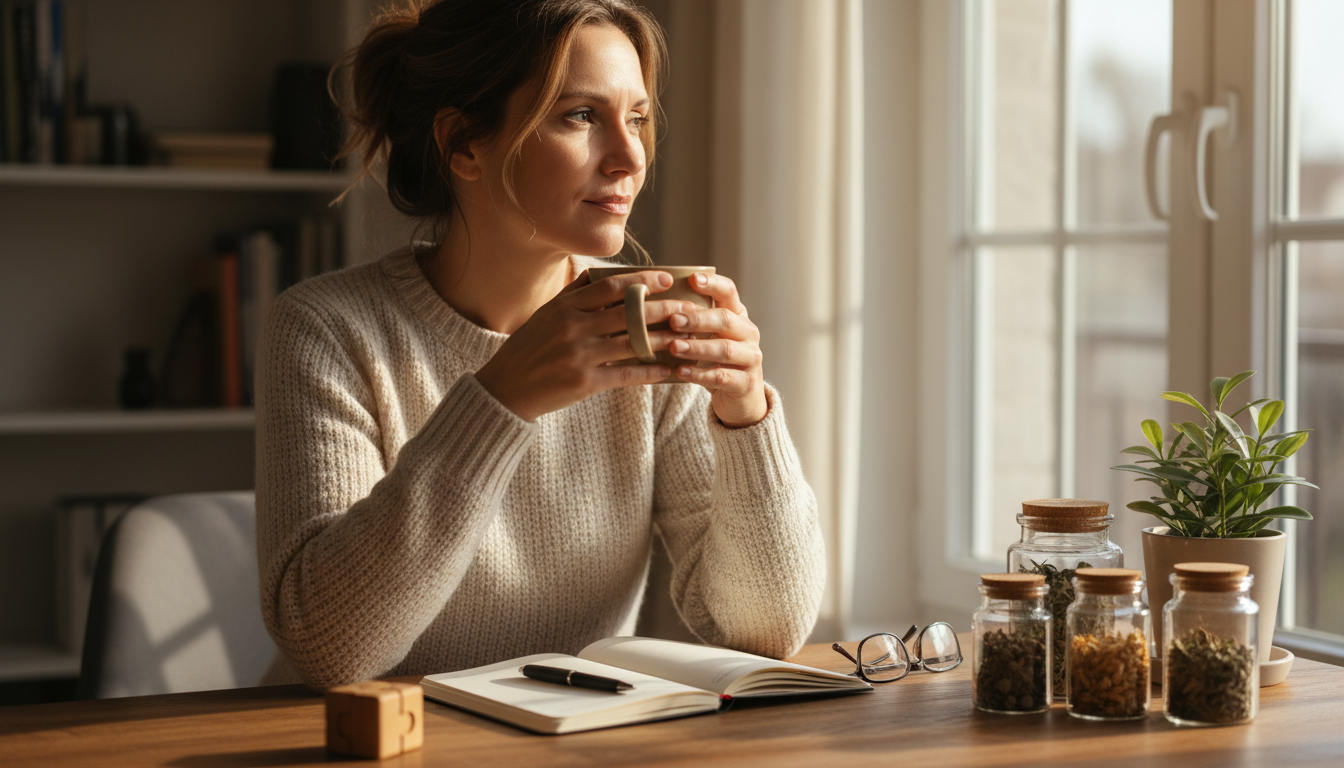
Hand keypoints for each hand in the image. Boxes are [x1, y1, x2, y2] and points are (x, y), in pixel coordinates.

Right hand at [474, 270, 689, 421]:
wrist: (505, 389)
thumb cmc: (528, 349)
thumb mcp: (545, 315)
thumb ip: (572, 295)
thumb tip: (597, 273)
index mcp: (564, 306)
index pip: (610, 286)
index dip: (642, 281)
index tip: (666, 278)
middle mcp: (572, 327)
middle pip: (628, 313)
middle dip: (662, 308)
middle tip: (687, 306)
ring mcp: (578, 355)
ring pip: (631, 343)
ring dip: (662, 339)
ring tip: (685, 337)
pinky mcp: (584, 382)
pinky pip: (625, 374)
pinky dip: (649, 372)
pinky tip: (666, 370)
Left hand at [666, 273, 767, 427]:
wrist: (739, 398)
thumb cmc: (714, 360)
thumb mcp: (707, 336)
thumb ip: (690, 321)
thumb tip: (651, 304)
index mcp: (737, 314)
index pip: (728, 291)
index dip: (712, 284)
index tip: (692, 279)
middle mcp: (748, 333)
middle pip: (725, 319)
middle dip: (698, 319)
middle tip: (673, 320)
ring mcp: (750, 358)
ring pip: (724, 349)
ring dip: (697, 347)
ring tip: (674, 347)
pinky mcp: (745, 383)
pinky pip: (722, 376)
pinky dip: (700, 374)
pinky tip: (681, 372)